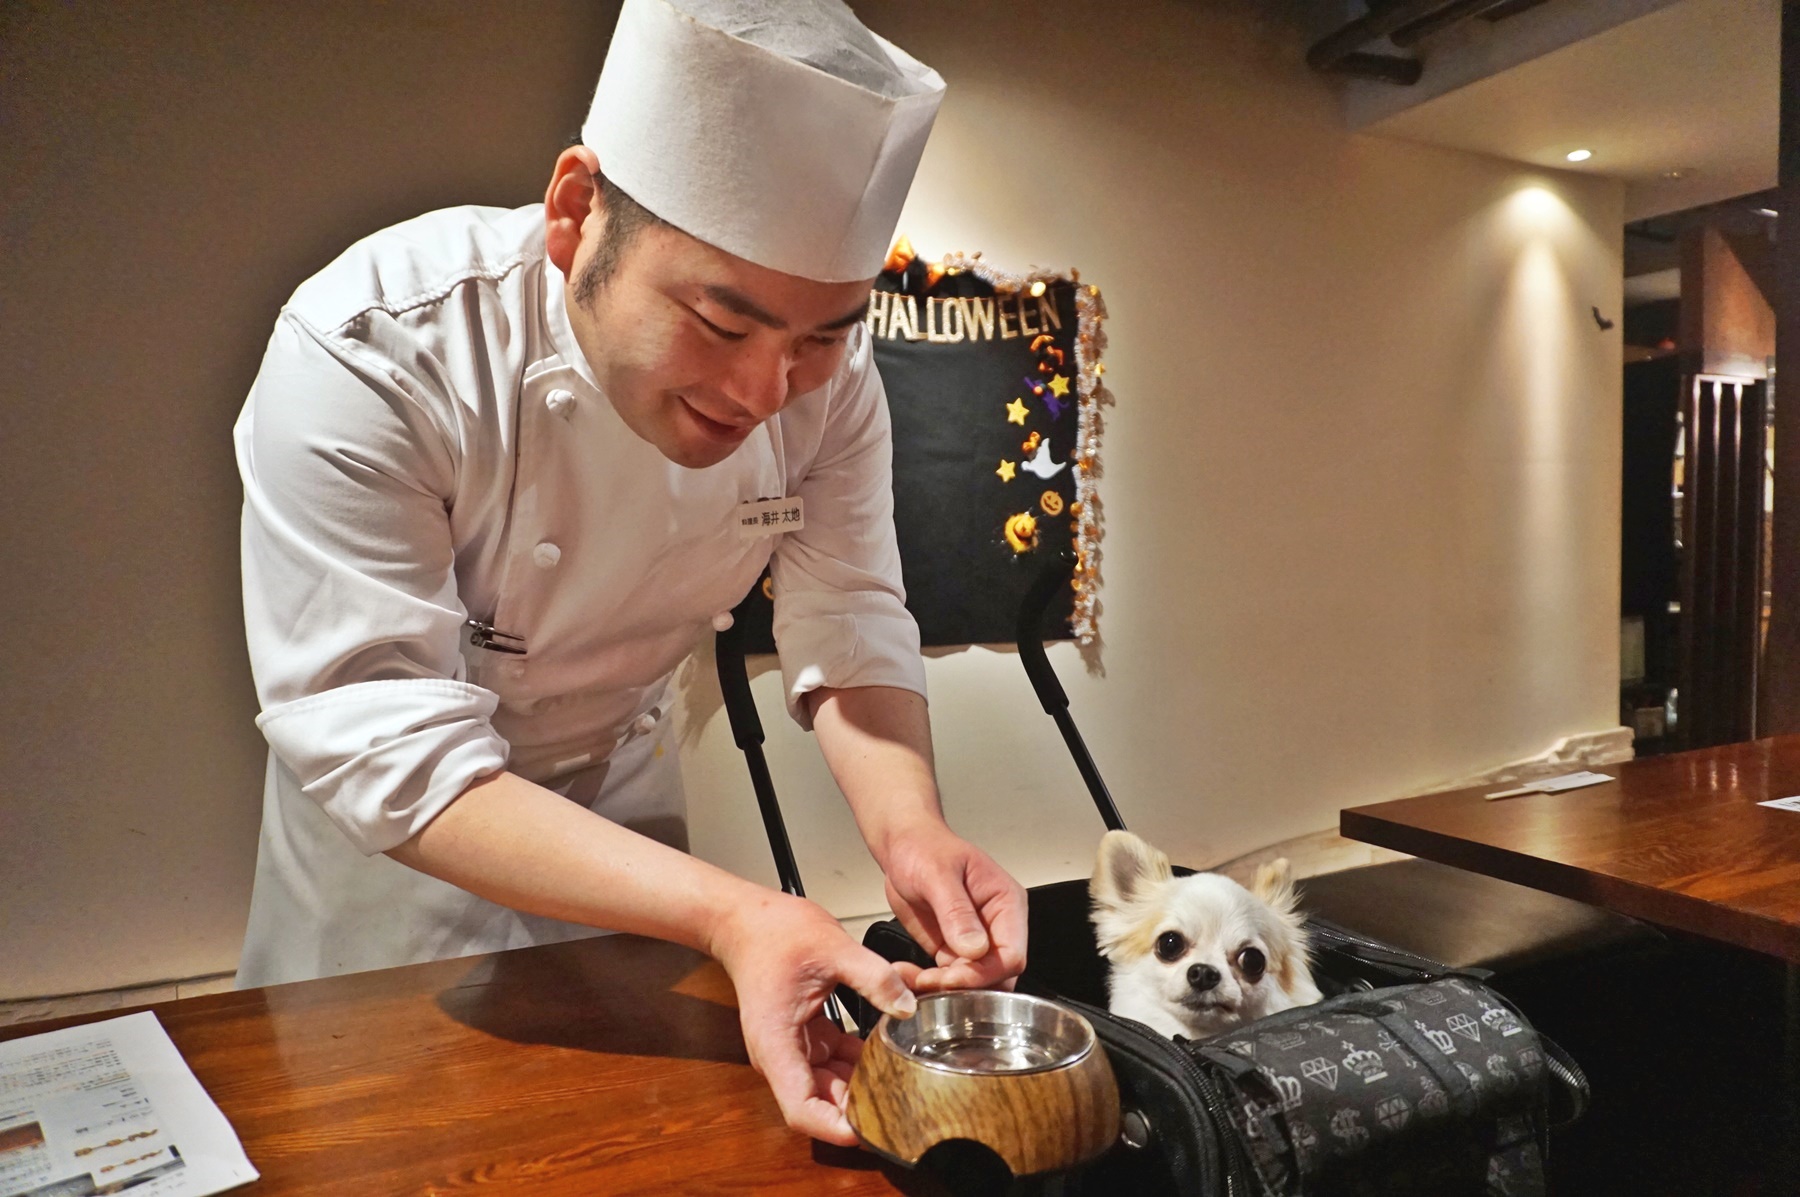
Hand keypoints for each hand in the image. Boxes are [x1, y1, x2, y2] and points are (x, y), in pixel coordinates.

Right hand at [710, 888, 916, 1145]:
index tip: (872, 1130)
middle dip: (859, 1110)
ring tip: (903, 1084)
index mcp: (777, 1044)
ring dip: (862, 1087)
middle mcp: (781, 1056)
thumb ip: (874, 978)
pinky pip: (833, 1062)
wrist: (746, 919)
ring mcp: (792, 1048)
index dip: (836, 1128)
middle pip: (820, 1103)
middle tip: (905, 1107)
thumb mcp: (833, 947)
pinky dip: (858, 1063)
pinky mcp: (804, 1037)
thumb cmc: (775, 933)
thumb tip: (908, 1006)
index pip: (802, 1110)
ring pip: (829, 1085)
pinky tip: (889, 1055)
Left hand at [876, 819, 1027, 992]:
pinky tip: (907, 974)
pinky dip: (928, 983)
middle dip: (963, 987)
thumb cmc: (925, 847)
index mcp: (1006, 903)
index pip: (1012, 954)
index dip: (985, 974)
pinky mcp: (952, 950)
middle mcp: (996, 926)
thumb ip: (956, 911)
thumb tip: (975, 948)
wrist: (903, 847)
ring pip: (972, 984)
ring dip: (942, 989)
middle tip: (928, 982)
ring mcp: (975, 941)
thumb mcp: (937, 873)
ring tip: (911, 978)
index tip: (953, 977)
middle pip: (996, 976)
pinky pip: (948, 979)